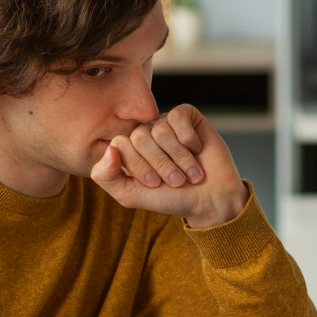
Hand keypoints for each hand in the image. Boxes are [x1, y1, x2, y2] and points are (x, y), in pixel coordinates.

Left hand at [91, 104, 248, 227]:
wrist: (210, 199)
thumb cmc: (171, 198)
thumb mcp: (131, 195)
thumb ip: (106, 177)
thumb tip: (109, 148)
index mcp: (129, 150)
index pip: (120, 144)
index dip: (139, 166)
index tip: (155, 184)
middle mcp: (145, 133)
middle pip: (140, 137)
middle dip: (160, 164)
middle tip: (175, 180)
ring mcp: (165, 123)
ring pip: (161, 130)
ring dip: (179, 157)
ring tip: (190, 173)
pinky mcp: (187, 117)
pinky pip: (178, 116)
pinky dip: (188, 138)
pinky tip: (197, 149)